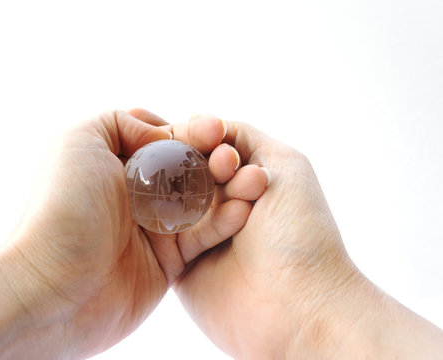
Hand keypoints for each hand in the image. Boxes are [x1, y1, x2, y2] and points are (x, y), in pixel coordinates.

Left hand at [0, 110, 267, 357]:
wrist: (56, 287)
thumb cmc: (65, 208)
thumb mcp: (81, 140)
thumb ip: (121, 122)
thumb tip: (162, 135)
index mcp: (119, 162)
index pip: (167, 139)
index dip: (192, 133)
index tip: (213, 131)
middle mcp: (138, 192)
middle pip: (190, 167)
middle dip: (215, 159)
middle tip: (232, 159)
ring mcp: (155, 225)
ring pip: (204, 199)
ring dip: (229, 188)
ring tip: (253, 181)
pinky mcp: (170, 258)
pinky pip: (205, 234)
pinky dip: (226, 220)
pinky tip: (243, 210)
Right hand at [172, 119, 442, 357]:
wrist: (297, 306)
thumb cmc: (300, 233)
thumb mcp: (286, 164)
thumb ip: (245, 135)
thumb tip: (208, 122)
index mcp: (246, 180)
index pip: (210, 146)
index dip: (206, 137)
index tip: (213, 140)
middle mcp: (221, 204)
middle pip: (187, 169)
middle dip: (196, 162)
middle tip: (219, 170)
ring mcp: (199, 233)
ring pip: (172, 198)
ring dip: (186, 192)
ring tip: (209, 199)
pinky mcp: (180, 261)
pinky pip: (161, 233)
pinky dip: (164, 220)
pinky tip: (172, 213)